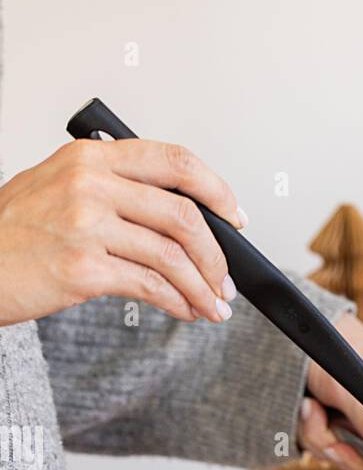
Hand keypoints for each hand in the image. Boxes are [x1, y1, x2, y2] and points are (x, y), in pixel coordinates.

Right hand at [0, 139, 246, 326]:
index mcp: (91, 158)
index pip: (174, 161)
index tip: (235, 216)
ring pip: (173, 256)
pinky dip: (178, 303)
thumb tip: (179, 215)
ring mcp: (87, 226)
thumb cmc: (14, 231)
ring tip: (213, 305)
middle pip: (184, 215)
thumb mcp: (57, 186)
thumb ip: (113, 188)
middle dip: (217, 255)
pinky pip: (150, 287)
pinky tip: (186, 311)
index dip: (216, 189)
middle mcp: (91, 185)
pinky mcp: (83, 269)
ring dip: (202, 287)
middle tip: (226, 280)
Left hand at [300, 313, 362, 469]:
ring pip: (343, 458)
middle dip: (338, 446)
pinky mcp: (338, 430)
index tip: (348, 447)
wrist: (299, 333)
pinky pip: (325, 450)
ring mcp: (359, 426)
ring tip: (311, 405)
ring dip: (318, 434)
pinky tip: (307, 408)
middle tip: (320, 419)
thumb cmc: (333, 343)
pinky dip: (310, 431)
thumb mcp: (348, 381)